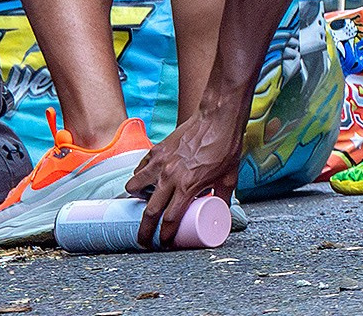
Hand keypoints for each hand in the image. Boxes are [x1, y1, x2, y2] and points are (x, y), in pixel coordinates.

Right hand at [126, 106, 245, 248]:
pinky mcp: (156, 150)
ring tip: (144, 201)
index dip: (165, 236)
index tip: (163, 243)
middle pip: (149, 212)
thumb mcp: (229, 177)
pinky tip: (149, 178)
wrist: (218, 118)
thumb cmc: (226, 146)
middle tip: (143, 241)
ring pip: (134, 187)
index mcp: (188, 186)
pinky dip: (140, 176)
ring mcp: (160, 163)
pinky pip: (139, 169)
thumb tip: (220, 212)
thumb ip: (223, 197)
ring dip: (136, 198)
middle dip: (143, 231)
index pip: (170, 219)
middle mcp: (170, 177)